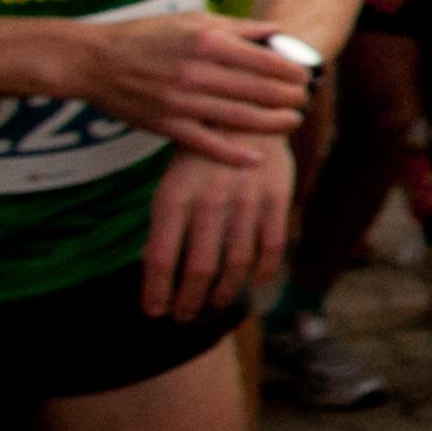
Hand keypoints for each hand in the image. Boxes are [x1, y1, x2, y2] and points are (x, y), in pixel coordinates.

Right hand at [69, 13, 309, 163]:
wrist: (92, 61)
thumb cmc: (146, 36)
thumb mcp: (192, 21)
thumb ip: (238, 28)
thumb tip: (278, 31)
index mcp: (207, 43)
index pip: (267, 61)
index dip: (295, 72)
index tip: (308, 76)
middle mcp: (197, 72)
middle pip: (261, 91)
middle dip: (291, 98)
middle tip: (306, 101)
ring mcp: (182, 102)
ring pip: (241, 119)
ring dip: (274, 124)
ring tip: (293, 122)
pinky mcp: (167, 125)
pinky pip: (207, 144)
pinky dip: (233, 154)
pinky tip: (256, 158)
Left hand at [141, 138, 294, 318]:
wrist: (243, 115)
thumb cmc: (199, 158)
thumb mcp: (171, 185)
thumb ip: (165, 225)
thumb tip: (156, 271)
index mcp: (173, 198)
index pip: (161, 259)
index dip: (157, 292)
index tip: (155, 313)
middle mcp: (209, 202)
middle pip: (199, 268)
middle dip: (190, 301)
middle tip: (186, 315)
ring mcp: (245, 201)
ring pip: (236, 264)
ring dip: (224, 292)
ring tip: (216, 302)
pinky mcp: (276, 198)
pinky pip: (271, 247)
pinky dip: (263, 271)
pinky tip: (255, 281)